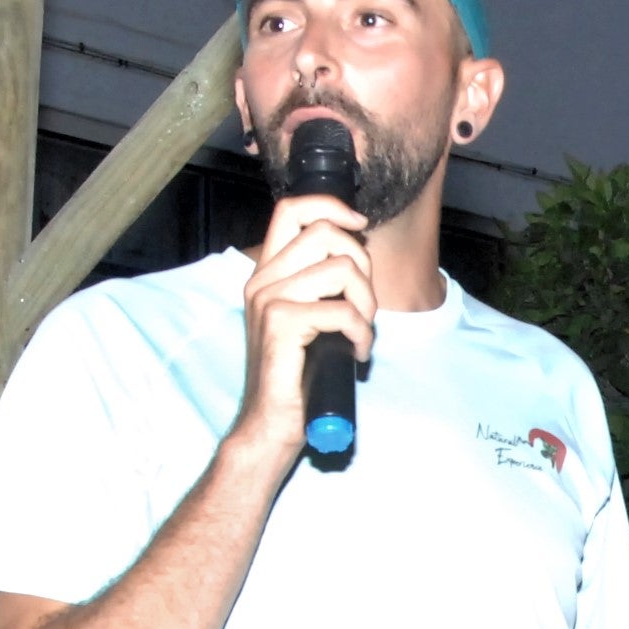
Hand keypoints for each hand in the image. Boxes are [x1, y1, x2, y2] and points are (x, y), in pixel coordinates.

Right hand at [233, 187, 373, 459]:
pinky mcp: (281, 324)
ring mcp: (268, 300)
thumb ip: (321, 281)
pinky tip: (355, 353)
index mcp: (266, 273)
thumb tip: (357, 249)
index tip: (359, 225)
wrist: (270, 423)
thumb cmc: (297, 374)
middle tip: (363, 305)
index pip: (292, 208)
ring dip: (367, 304)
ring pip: (341, 269)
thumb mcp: (308, 317)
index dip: (331, 206)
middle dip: (362, 265)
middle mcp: (262, 280)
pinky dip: (362, 334)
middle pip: (326, 232)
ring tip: (360, 332)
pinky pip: (343, 310)